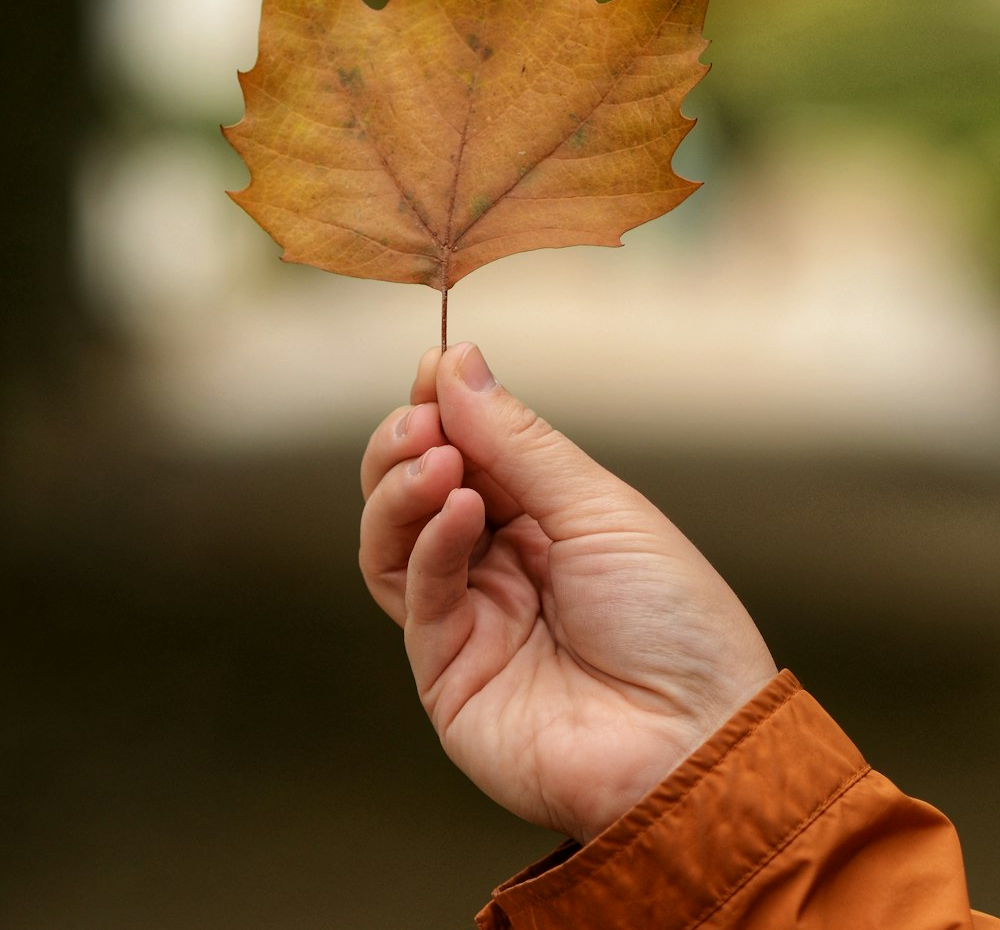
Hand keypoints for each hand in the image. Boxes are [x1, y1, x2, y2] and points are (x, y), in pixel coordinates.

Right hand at [359, 343, 776, 843]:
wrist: (696, 743)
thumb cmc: (675, 623)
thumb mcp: (602, 508)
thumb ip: (519, 442)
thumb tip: (455, 363)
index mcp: (544, 519)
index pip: (469, 449)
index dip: (444, 405)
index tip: (434, 364)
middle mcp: (498, 563)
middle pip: (416, 489)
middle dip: (409, 441)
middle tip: (422, 420)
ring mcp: (469, 617)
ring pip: (392, 539)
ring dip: (401, 487)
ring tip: (436, 459)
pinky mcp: (446, 671)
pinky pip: (415, 592)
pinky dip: (428, 541)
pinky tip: (461, 510)